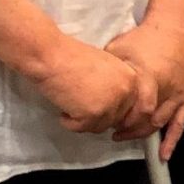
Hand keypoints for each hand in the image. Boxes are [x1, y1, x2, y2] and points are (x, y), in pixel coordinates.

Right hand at [31, 39, 145, 135]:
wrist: (52, 56)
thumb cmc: (71, 58)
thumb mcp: (105, 68)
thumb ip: (114, 86)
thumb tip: (112, 107)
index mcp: (131, 79)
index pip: (125, 106)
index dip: (105, 107)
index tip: (89, 102)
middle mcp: (126, 92)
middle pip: (113, 119)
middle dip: (94, 116)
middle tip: (77, 104)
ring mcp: (111, 104)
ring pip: (98, 126)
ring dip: (82, 120)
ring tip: (69, 104)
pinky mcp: (94, 114)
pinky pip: (81, 128)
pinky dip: (69, 122)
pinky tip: (63, 109)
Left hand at [104, 13, 183, 149]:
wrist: (175, 26)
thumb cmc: (145, 36)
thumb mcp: (119, 48)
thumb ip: (108, 70)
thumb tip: (89, 85)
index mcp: (149, 76)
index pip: (135, 109)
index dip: (121, 120)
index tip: (106, 123)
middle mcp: (165, 88)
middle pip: (146, 119)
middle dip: (128, 129)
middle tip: (112, 130)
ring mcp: (177, 93)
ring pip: (160, 124)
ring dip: (143, 134)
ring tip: (126, 135)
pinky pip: (181, 122)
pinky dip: (173, 139)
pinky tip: (164, 155)